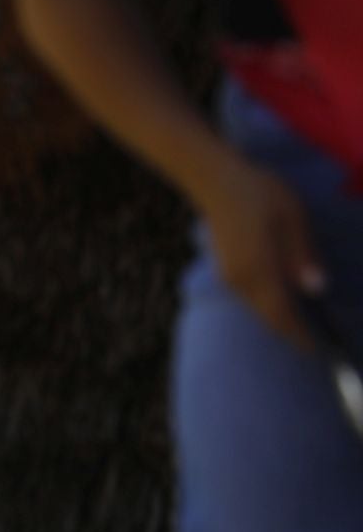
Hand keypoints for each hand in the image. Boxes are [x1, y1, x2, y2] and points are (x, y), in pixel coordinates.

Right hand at [194, 156, 323, 349]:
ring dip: (279, 318)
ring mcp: (230, 276)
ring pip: (259, 308)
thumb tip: (316, 289)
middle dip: (289, 332)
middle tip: (314, 344)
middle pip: (268, 316)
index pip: (281, 313)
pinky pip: (251, 297)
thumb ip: (303, 255)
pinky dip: (268, 305)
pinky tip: (283, 301)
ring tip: (302, 324)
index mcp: (259, 269)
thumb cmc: (259, 192)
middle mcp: (240, 280)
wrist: (214, 180)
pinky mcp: (227, 269)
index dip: (298, 335)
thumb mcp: (292, 217)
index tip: (317, 351)